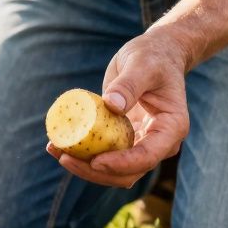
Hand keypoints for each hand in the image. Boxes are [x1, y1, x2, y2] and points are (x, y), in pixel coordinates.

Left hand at [49, 29, 192, 187]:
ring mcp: (141, 144)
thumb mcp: (142, 64)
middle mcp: (159, 143)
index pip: (148, 156)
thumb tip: (111, 105)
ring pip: (113, 170)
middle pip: (128, 172)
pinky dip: (82, 153)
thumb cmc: (153, 57)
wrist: (155, 55)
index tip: (95, 161)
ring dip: (84, 166)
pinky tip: (57, 143)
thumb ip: (129, 85)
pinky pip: (103, 154)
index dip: (121, 164)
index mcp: (172, 128)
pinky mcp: (124, 139)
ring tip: (55, 150)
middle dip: (95, 171)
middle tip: (64, 158)